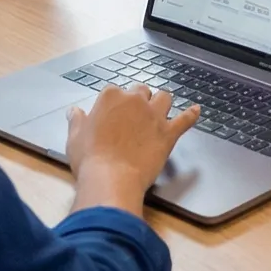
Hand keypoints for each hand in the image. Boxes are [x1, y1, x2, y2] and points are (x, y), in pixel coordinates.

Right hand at [66, 83, 203, 218]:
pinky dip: (191, 115)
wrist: (111, 178)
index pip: (115, 91)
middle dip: (138, 101)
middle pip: (141, 92)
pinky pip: (185, 119)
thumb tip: (74, 111)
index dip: (115, 105)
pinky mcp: (168, 133)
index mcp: (110, 97)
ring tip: (159, 112)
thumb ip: (77, 120)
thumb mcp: (75, 137)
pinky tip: (196, 111)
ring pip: (164, 98)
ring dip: (161, 103)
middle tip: (134, 117)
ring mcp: (154, 115)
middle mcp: (135, 100)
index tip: (113, 116)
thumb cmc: (90, 159)